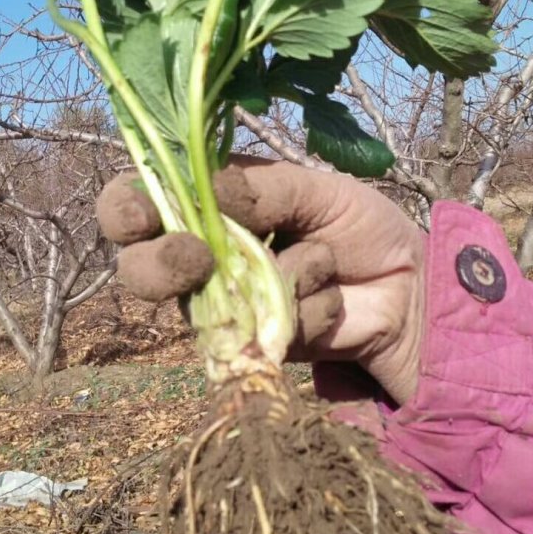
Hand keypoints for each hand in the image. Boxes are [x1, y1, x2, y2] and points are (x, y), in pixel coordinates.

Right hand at [96, 158, 424, 406]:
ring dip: (274, 278)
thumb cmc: (359, 225)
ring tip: (325, 262)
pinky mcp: (253, 345)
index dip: (124, 209)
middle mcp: (203, 253)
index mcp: (209, 201)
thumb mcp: (319, 188)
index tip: (141, 216)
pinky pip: (260, 330)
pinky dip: (306, 308)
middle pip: (139, 268)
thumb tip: (210, 195)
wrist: (408, 287)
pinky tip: (332, 299)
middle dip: (162, 265)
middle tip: (199, 259)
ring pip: (201, 306)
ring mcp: (224, 303)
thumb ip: (264, 187)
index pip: (137, 202)